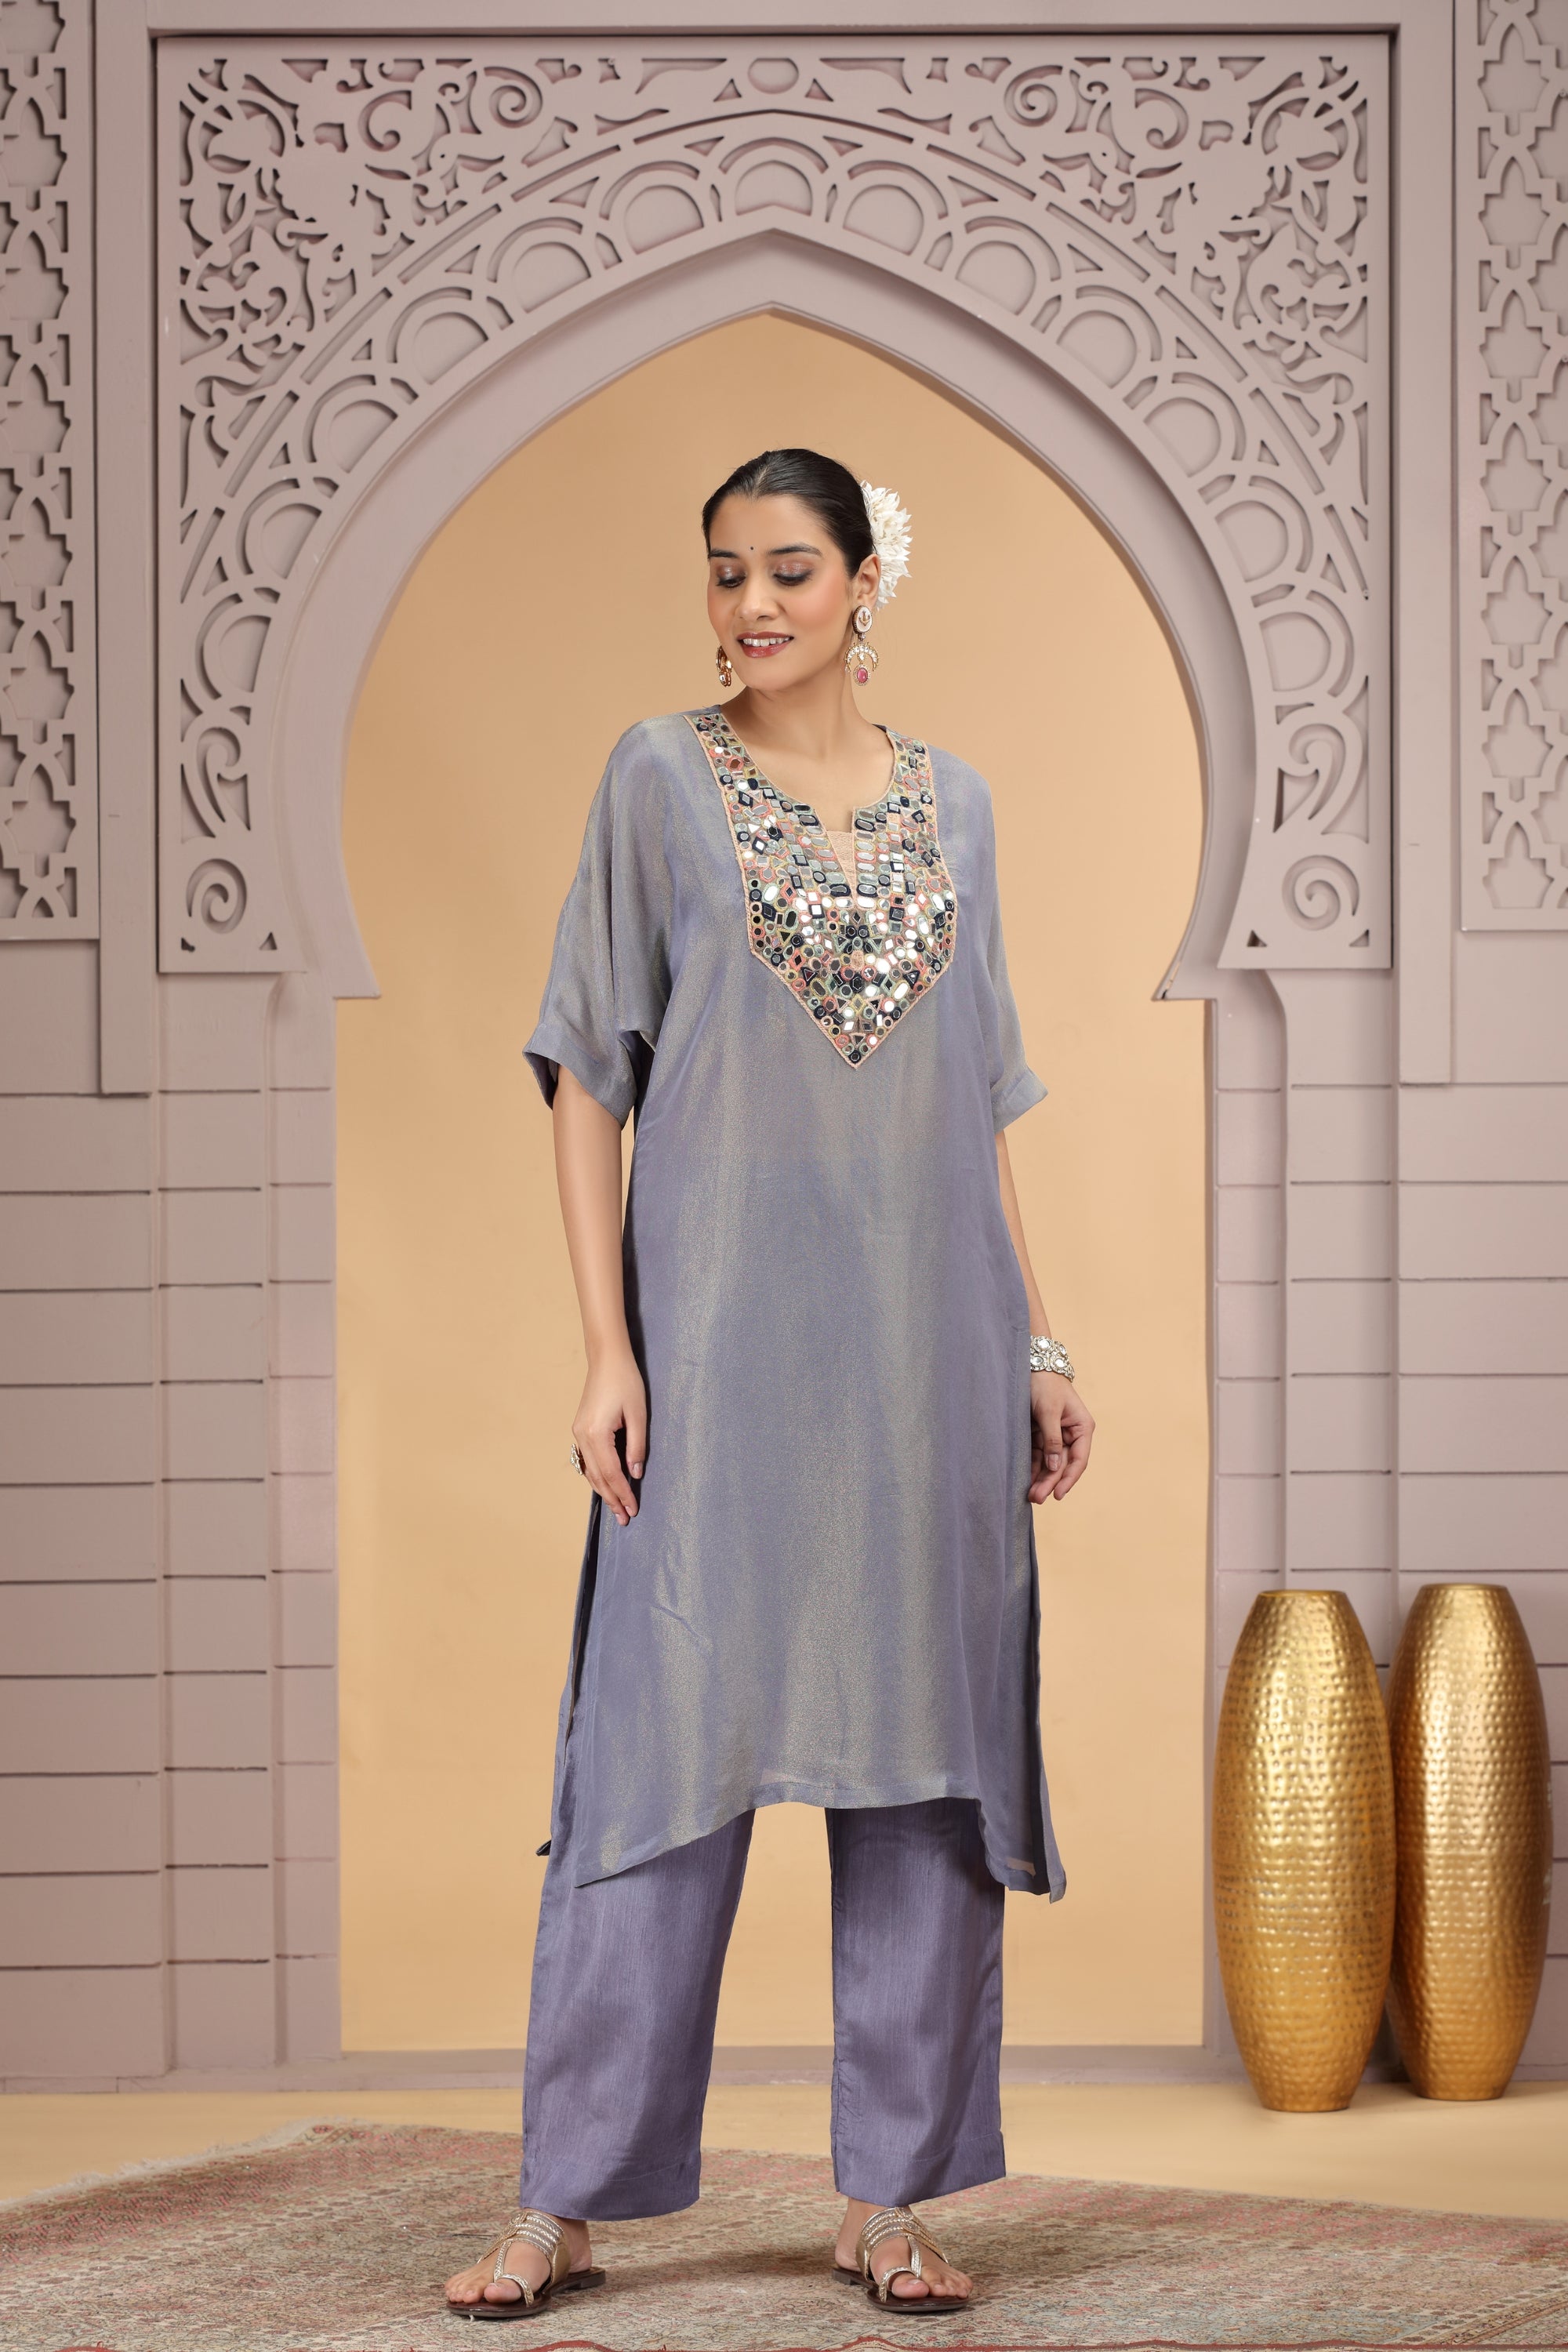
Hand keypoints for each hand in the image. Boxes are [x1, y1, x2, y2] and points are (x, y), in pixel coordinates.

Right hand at [572, 1346, 646, 1526]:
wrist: (607, 1359)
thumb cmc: (626, 1382)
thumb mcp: (638, 1415)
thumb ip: (636, 1446)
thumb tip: (635, 1473)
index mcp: (596, 1434)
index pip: (611, 1473)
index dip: (623, 1493)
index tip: (633, 1510)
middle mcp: (582, 1436)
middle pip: (597, 1477)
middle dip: (612, 1499)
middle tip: (624, 1519)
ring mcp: (578, 1433)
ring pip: (589, 1471)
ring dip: (603, 1490)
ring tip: (616, 1508)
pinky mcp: (580, 1428)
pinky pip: (586, 1460)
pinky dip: (596, 1476)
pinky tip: (605, 1485)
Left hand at [1030, 1369, 1092, 1502]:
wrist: (1031, 1366)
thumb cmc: (1044, 1385)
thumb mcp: (1048, 1411)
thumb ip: (1052, 1440)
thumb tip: (1054, 1467)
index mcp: (1082, 1428)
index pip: (1078, 1460)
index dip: (1069, 1479)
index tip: (1058, 1494)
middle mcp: (1072, 1435)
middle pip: (1062, 1465)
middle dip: (1050, 1482)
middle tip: (1036, 1498)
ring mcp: (1057, 1436)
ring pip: (1050, 1464)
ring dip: (1041, 1479)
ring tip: (1030, 1496)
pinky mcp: (1042, 1435)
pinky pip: (1039, 1456)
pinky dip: (1033, 1468)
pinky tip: (1027, 1481)